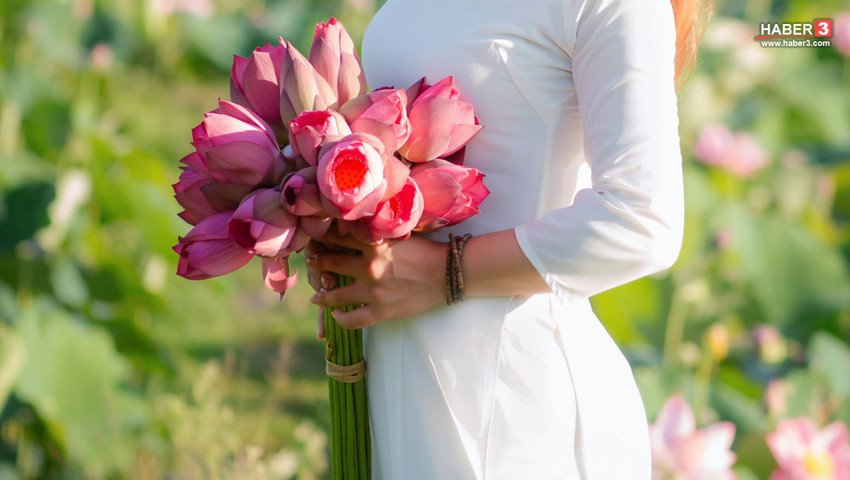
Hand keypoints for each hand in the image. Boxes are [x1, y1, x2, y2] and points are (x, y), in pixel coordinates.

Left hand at [307, 230, 445, 329]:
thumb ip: (376, 232)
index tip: (316, 236)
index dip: (323, 236)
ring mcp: (372, 291)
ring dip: (321, 294)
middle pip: (330, 262)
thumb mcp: (399, 234)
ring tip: (316, 295)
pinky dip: (341, 319)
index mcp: (373, 244)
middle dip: (317, 261)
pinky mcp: (380, 311)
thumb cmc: (426, 250)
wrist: (446, 273)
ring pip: (335, 294)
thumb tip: (357, 223)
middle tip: (310, 261)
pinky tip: (336, 316)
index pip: (337, 236)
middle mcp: (368, 267)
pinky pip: (352, 320)